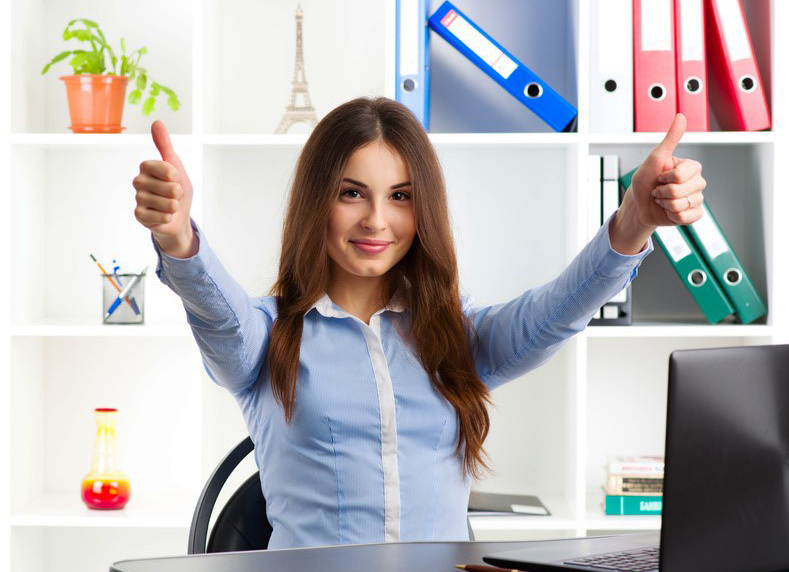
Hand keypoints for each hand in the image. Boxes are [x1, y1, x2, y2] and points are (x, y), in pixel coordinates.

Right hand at [132, 120, 194, 249]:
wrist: (179, 215)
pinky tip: (164, 215)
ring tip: (170, 205)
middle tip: (174, 195)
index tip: (176, 178)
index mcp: (147, 167)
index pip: (165, 168)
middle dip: (178, 194)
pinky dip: (167, 217)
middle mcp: (138, 181)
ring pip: (166, 204)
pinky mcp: (139, 215)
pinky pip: (159, 217)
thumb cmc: (178, 189)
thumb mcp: (176, 165)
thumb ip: (165, 145)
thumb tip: (156, 121)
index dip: (175, 176)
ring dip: (174, 207)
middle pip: (169, 188)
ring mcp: (138, 198)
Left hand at [627, 113, 705, 226]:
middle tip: (658, 190)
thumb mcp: (655, 158)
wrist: (639, 204)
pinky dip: (672, 216)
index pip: (680, 175)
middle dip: (662, 192)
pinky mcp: (694, 214)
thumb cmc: (645, 180)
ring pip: (682, 205)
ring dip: (665, 204)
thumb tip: (681, 116)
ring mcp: (697, 198)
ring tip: (662, 199)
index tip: (659, 176)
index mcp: (691, 167)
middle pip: (680, 191)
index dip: (664, 178)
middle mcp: (697, 181)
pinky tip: (669, 211)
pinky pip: (687, 218)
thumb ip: (670, 139)